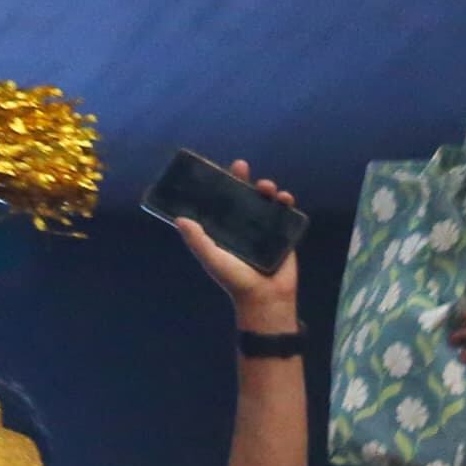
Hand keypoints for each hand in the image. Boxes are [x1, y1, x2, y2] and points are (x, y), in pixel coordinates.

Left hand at [169, 161, 300, 330]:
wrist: (266, 299)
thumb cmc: (236, 281)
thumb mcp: (212, 259)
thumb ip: (197, 240)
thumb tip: (179, 219)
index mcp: (226, 227)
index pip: (223, 200)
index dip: (222, 182)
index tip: (220, 167)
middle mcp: (244, 224)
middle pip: (244, 194)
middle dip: (244, 178)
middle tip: (242, 167)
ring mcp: (265, 228)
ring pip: (265, 200)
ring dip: (267, 188)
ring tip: (267, 187)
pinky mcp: (283, 233)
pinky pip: (285, 213)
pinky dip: (286, 202)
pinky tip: (285, 199)